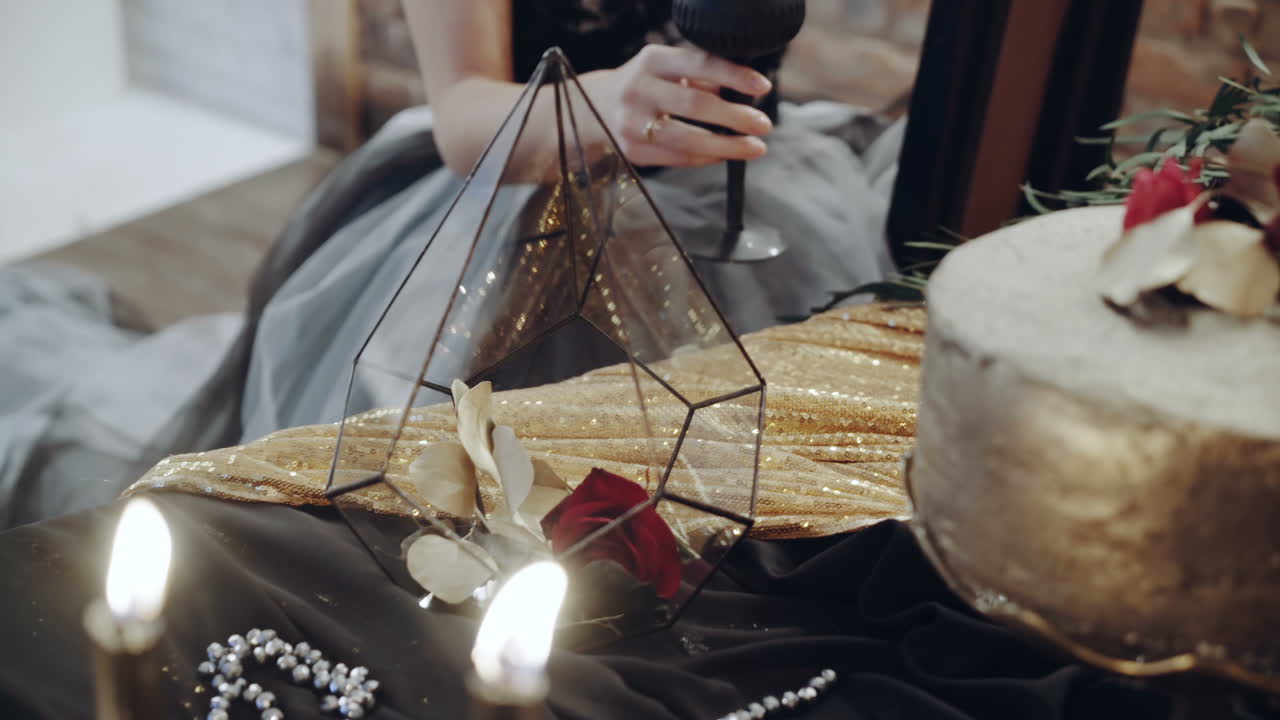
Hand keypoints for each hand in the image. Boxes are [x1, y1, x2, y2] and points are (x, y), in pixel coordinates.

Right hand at [582, 45, 774, 167]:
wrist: (593, 109)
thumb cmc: (645, 85)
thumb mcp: (666, 68)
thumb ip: (700, 76)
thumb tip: (744, 92)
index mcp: (652, 60)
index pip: (700, 64)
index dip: (734, 75)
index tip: (762, 86)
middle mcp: (638, 89)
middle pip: (696, 104)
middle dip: (735, 117)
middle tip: (764, 124)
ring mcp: (632, 123)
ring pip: (688, 139)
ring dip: (727, 146)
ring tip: (755, 147)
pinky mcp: (632, 151)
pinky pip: (678, 158)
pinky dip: (707, 158)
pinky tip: (726, 155)